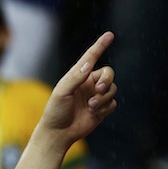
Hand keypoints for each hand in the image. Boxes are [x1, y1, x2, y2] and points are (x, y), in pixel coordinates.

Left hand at [39, 31, 116, 148]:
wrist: (57, 134)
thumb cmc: (55, 112)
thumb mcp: (62, 93)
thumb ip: (75, 78)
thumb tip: (88, 63)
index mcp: (77, 76)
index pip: (91, 58)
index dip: (100, 46)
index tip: (109, 35)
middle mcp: (88, 84)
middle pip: (109, 73)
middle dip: (107, 80)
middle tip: (99, 89)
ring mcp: (95, 96)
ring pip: (112, 89)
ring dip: (104, 97)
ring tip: (90, 106)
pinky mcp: (101, 109)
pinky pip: (113, 103)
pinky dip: (105, 107)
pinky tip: (93, 113)